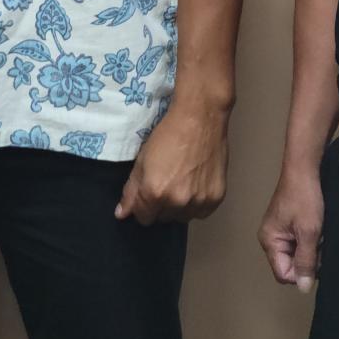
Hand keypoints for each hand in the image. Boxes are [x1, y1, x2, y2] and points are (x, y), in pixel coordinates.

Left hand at [117, 96, 229, 223]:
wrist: (200, 120)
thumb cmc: (167, 136)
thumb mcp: (142, 160)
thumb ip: (131, 191)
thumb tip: (121, 214)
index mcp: (154, 193)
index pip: (144, 218)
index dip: (144, 206)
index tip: (148, 193)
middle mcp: (177, 202)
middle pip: (164, 218)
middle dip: (161, 205)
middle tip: (167, 182)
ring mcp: (199, 202)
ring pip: (183, 217)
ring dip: (180, 206)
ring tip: (182, 182)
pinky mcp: (216, 198)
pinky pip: (202, 213)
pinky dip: (197, 204)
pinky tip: (196, 185)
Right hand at [258, 169, 323, 288]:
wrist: (304, 170)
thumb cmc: (305, 199)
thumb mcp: (309, 233)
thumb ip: (306, 262)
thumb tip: (303, 288)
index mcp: (269, 241)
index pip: (283, 274)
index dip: (302, 272)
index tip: (316, 257)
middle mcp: (270, 239)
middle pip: (290, 265)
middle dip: (307, 259)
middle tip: (318, 242)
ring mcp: (278, 231)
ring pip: (296, 255)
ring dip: (310, 249)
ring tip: (318, 233)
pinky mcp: (287, 225)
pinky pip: (298, 244)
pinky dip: (309, 240)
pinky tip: (316, 229)